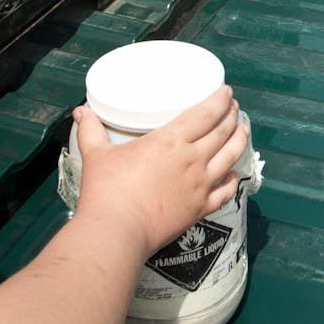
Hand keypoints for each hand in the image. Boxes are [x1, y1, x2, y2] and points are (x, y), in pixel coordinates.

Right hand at [72, 87, 249, 256]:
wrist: (118, 232)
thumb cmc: (106, 191)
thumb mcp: (96, 155)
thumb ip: (91, 131)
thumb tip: (80, 111)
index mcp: (170, 140)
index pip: (205, 113)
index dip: (219, 100)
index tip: (226, 91)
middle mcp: (192, 159)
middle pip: (222, 131)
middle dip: (231, 115)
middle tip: (233, 107)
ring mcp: (200, 185)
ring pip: (230, 156)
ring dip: (240, 140)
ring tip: (243, 129)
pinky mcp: (201, 208)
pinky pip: (226, 191)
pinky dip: (234, 180)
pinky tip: (235, 174)